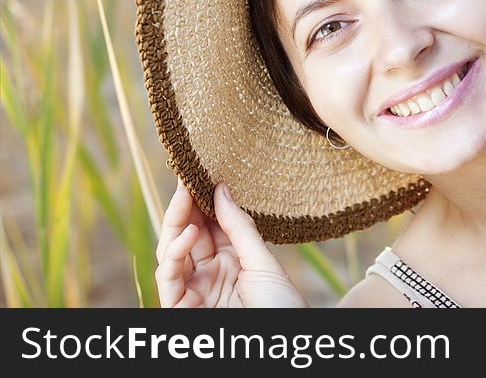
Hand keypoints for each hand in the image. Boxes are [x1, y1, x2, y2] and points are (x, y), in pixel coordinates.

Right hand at [155, 179, 308, 307]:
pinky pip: (169, 278)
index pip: (210, 226)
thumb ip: (240, 227)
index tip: (201, 172)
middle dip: (186, 206)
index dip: (203, 200)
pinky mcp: (180, 308)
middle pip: (187, 235)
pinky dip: (175, 254)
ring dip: (176, 224)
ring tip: (187, 195)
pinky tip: (190, 234)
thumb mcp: (263, 262)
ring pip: (172, 252)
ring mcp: (194, 291)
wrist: (284, 344)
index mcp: (231, 261)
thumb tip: (221, 189)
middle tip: (187, 177)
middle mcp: (209, 274)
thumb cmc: (282, 307)